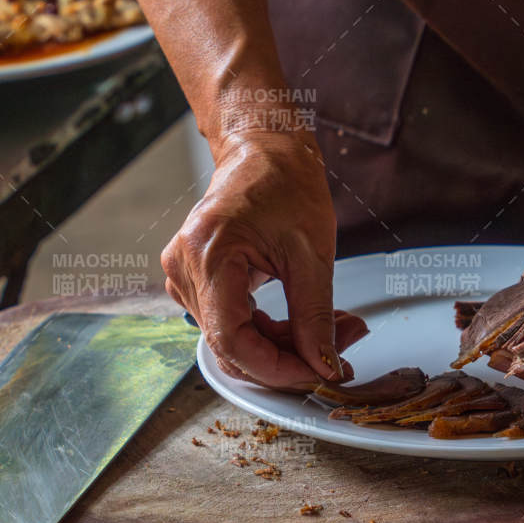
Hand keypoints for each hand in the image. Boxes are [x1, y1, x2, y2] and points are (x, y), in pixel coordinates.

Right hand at [161, 130, 362, 389]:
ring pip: (233, 341)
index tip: (318, 371)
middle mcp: (183, 270)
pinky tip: (301, 325)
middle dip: (287, 359)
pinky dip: (268, 334)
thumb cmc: (285, 184)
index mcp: (207, 256)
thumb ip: (315, 316)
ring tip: (330, 330)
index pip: (232, 341)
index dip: (276, 368)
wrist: (263, 151)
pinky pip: (230, 325)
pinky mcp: (195, 281)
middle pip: (231, 346)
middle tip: (340, 352)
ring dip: (281, 348)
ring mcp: (183, 277)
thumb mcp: (311, 254)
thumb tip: (325, 365)